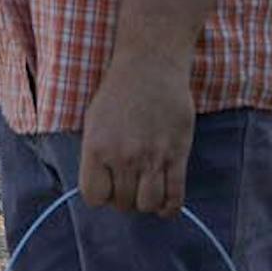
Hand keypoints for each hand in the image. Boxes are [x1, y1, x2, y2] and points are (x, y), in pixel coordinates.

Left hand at [79, 54, 196, 216]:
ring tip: (148, 187)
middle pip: (122, 203)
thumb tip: (104, 188)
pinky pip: (175, 196)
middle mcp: (123, 156)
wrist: (152, 64)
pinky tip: (166, 202)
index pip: (94, 197)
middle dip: (125, 197)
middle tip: (132, 180)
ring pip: (148, 205)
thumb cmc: (120, 91)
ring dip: (146, 202)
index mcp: (97, 149)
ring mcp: (152, 156)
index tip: (109, 183)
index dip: (102, 193)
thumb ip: (96, 156)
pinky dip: (169, 207)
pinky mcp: (177, 153)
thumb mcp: (94, 121)